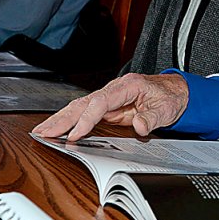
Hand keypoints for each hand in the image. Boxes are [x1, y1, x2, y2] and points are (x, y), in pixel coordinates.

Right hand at [32, 73, 188, 140]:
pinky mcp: (108, 107)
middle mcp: (115, 89)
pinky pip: (85, 113)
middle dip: (62, 118)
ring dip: (60, 120)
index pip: (101, 102)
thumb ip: (151, 118)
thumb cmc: (170, 97)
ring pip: (80, 107)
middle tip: (44, 132)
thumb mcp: (166, 109)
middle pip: (83, 103)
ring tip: (42, 131)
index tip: (75, 134)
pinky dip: (69, 121)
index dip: (86, 119)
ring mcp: (110, 98)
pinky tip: (57, 129)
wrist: (176, 92)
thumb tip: (140, 126)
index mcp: (127, 86)